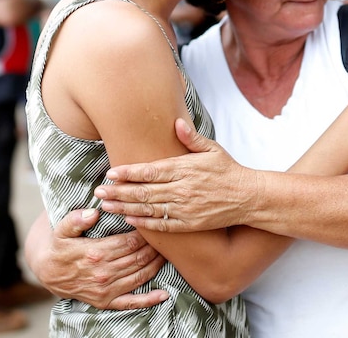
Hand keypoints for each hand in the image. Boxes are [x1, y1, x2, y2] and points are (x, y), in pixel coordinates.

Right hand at [33, 208, 167, 308]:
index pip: (130, 242)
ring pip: (140, 275)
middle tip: (164, 237)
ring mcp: (105, 290)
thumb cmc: (58, 246)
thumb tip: (93, 212)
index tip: (151, 225)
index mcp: (95, 253)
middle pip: (138, 258)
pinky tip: (164, 294)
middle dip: (154, 247)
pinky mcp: (106, 301)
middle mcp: (103, 273)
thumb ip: (75, 219)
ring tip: (166, 253)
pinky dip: (149, 299)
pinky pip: (131, 302)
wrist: (47, 271)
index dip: (144, 234)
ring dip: (156, 265)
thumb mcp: (61, 229)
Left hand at [97, 118, 259, 232]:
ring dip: (124, 208)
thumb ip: (191, 138)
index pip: (150, 171)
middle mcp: (182, 189)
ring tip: (106, 206)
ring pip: (148, 209)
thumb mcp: (213, 149)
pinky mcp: (189, 223)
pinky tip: (129, 219)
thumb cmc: (229, 170)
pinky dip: (144, 222)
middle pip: (143, 191)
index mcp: (185, 168)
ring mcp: (185, 208)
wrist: (249, 196)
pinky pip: (162, 224)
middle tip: (98, 192)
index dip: (128, 173)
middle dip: (118, 192)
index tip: (111, 174)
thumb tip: (176, 123)